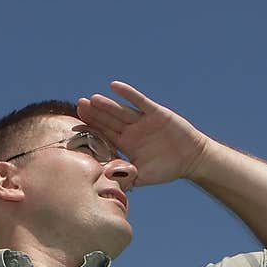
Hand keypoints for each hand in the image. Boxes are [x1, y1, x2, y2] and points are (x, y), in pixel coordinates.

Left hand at [77, 81, 210, 186]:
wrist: (192, 159)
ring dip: (107, 105)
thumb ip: (125, 178)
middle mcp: (131, 130)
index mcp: (126, 145)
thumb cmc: (167, 169)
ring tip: (92, 99)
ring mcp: (142, 121)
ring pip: (120, 111)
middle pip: (109, 120)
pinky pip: (139, 102)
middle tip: (79, 105)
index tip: (75, 125)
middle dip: (94, 113)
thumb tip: (106, 181)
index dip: (91, 129)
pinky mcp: (155, 113)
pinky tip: (115, 86)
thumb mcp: (143, 177)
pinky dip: (128, 94)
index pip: (104, 135)